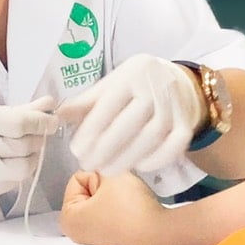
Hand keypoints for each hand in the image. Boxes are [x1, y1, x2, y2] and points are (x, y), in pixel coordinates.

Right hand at [0, 98, 55, 212]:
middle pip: (27, 146)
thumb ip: (9, 112)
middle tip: (36, 133)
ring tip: (20, 150)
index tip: (51, 119)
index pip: (24, 123)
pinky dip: (10, 174)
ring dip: (29, 159)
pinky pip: (6, 186)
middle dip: (37, 139)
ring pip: (23, 170)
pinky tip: (0, 165)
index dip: (43, 121)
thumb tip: (46, 104)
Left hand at [58, 55, 203, 175]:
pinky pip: (173, 147)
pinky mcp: (187, 124)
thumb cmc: (137, 86)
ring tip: (107, 170)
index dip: (91, 130)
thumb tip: (57, 116)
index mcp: (132, 74)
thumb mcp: (111, 85)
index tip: (76, 150)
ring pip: (151, 137)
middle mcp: (156, 87)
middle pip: (130, 123)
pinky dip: (155, 160)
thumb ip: (86, 102)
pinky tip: (137, 166)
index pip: (109, 104)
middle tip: (88, 164)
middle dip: (106, 148)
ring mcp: (175, 106)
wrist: (181, 83)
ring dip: (126, 158)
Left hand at [61, 169, 168, 244]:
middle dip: (103, 187)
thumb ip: (97, 164)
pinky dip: (119, 208)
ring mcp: (94, 239)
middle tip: (119, 195)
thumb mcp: (109, 173)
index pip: (78, 178)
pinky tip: (129, 213)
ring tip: (125, 204)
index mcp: (68, 219)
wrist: (157, 232)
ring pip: (100, 200)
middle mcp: (77, 233)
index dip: (97, 177)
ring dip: (113, 196)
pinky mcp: (110, 240)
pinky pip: (111, 212)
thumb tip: (98, 167)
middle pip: (87, 190)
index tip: (110, 189)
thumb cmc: (132, 211)